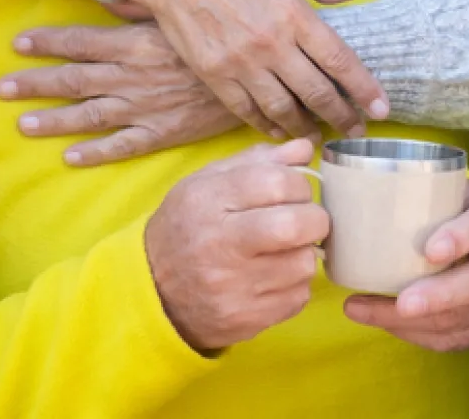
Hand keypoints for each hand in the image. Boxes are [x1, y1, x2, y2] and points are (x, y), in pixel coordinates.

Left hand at [0, 23, 242, 165]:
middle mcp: (132, 77)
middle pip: (72, 80)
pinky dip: (95, 152)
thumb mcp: (182, 12)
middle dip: (34, 83)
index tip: (17, 44)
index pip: (79, 42)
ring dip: (52, 120)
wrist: (262, 77)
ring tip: (22, 124)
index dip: (46, 43)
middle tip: (1, 88)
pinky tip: (70, 156)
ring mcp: (145, 108)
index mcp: (135, 43)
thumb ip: (144, 6)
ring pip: (88, 116)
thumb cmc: (223, 36)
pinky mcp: (163, 133)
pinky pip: (122, 145)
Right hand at [105, 0, 388, 139]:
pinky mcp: (213, 74)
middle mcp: (271, 43)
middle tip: (355, 131)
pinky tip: (279, 129)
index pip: (340, 60)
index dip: (364, 89)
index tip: (380, 109)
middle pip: (317, 93)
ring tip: (319, 135)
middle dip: (342, 117)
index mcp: (293, 13)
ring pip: (283, 109)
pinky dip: (267, 124)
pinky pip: (247, 110)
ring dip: (306, 127)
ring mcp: (240, 62)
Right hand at [145, 138, 327, 351]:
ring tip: (284, 250)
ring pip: (303, 263)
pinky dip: (295, 284)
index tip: (296, 192)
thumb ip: (257, 162)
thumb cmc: (187, 226)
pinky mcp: (246, 319)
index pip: (276, 182)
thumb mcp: (207, 183)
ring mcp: (232, 287)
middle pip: (295, 225)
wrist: (153, 289)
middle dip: (315, 219)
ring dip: (303, 253)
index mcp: (207, 200)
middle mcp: (218, 244)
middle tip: (306, 220)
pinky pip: (298, 296)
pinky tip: (273, 276)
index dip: (299, 184)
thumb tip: (306, 149)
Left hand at [342, 181, 468, 351]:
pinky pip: (452, 338)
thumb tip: (357, 198)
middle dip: (437, 296)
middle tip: (402, 304)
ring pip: (461, 318)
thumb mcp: (459, 192)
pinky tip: (381, 321)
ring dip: (410, 321)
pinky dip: (413, 333)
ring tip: (362, 310)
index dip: (459, 239)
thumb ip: (424, 196)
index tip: (430, 250)